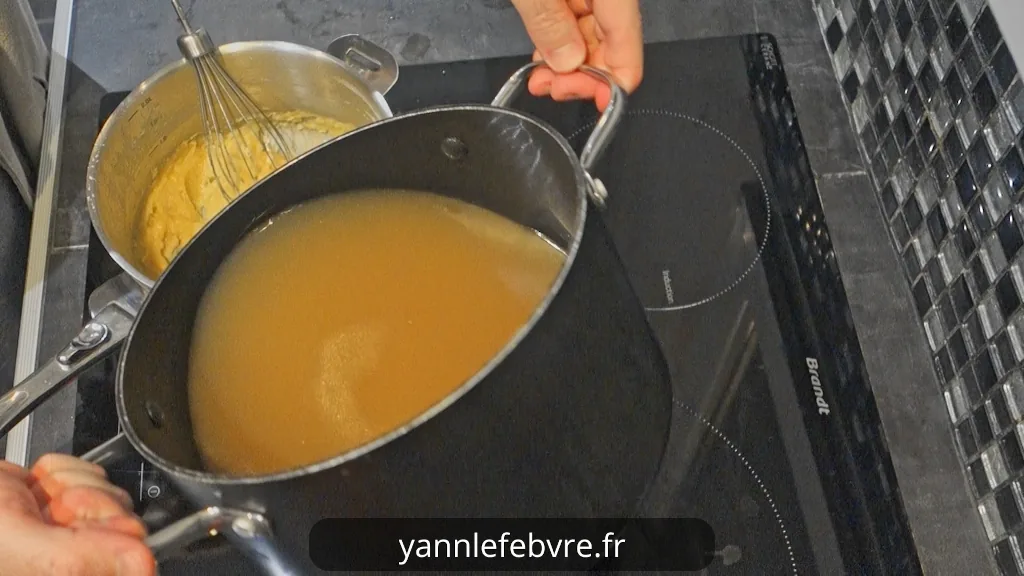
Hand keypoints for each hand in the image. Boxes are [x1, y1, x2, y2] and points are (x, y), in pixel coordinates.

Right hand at [0, 454, 154, 574]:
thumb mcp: (25, 549)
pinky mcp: (66, 506)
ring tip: (37, 499)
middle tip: (52, 510)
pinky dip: (62, 473)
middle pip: (130, 529)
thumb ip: (79, 561)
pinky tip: (36, 488)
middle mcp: (79, 565)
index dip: (118, 542)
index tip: (83, 527)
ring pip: (114, 499)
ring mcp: (74, 536)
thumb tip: (142, 562)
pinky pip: (93, 477)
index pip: (136, 565)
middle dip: (90, 506)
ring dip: (72, 487)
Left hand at [511, 0, 642, 109]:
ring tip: (539, 78)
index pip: (627, 51)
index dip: (610, 85)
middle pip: (612, 49)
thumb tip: (568, 64)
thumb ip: (550, 24)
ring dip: (566, 66)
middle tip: (549, 87)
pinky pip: (577, 26)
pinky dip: (560, 46)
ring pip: (592, 41)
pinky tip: (543, 60)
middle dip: (581, 76)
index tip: (584, 100)